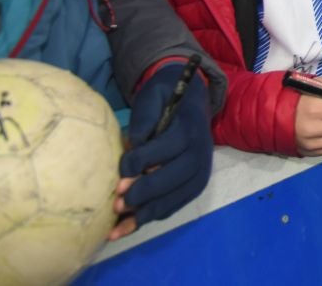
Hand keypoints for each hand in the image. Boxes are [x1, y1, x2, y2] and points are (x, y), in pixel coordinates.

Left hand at [111, 62, 212, 240]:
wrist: (191, 100)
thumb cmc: (166, 97)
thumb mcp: (153, 95)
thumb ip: (144, 115)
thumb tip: (134, 143)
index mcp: (191, 126)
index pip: (169, 146)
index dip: (144, 161)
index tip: (121, 172)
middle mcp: (201, 150)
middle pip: (177, 175)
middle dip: (147, 191)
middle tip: (119, 203)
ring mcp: (201, 169)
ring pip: (178, 195)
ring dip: (149, 211)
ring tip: (120, 227)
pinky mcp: (196, 182)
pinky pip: (177, 203)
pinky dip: (155, 214)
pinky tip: (131, 225)